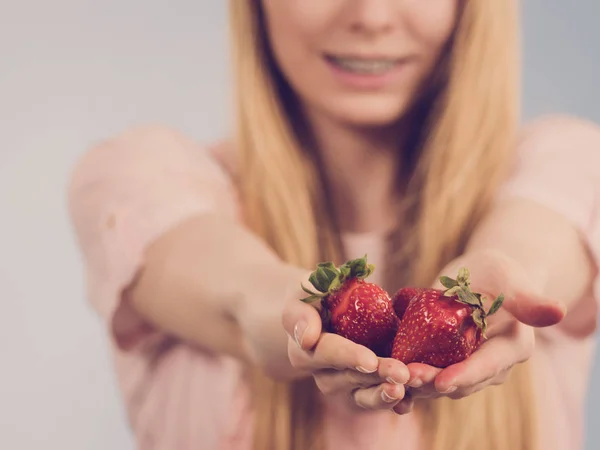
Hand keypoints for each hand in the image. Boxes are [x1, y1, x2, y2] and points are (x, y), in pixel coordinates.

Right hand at [282, 299, 413, 413]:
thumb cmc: (316, 296)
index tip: (369, 361)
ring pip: (365, 397)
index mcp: (306, 351)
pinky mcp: (366, 388)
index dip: (349, 357)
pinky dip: (397, 402)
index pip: (327, 354)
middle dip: (378, 376)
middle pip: (351, 378)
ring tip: (409, 388)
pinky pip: (380, 400)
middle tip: (402, 373)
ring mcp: (346, 386)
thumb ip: (300, 313)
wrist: (327, 310)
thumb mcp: (304, 294)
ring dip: (387, 394)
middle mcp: (324, 375)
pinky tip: (413, 400)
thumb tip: (307, 337)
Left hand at [403, 250, 565, 399]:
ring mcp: (466, 367)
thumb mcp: (508, 278)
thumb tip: (557, 310)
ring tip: (391, 378)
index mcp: (511, 349)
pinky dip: (408, 379)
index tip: (442, 380)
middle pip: (460, 380)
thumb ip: (527, 298)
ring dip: (416, 383)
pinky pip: (426, 375)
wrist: (478, 277)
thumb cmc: (496, 272)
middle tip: (405, 377)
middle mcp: (490, 366)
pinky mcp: (444, 363)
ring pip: (439, 382)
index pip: (487, 366)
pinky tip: (385, 378)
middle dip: (432, 381)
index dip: (465, 375)